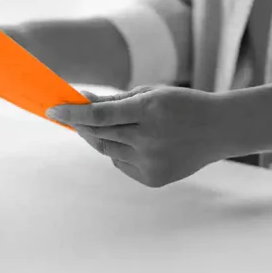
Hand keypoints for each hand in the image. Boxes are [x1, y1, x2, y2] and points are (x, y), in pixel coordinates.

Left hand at [47, 86, 233, 186]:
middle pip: (99, 134)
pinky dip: (119, 152)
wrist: (218, 130)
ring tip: (120, 127)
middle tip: (70, 116)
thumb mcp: (150, 93)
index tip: (53, 110)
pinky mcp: (153, 179)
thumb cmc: (180, 106)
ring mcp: (152, 162)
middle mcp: (149, 139)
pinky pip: (121, 164)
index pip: (100, 115)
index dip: (74, 113)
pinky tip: (138, 144)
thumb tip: (80, 102)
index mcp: (149, 111)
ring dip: (102, 138)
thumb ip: (114, 101)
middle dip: (82, 125)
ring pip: (107, 150)